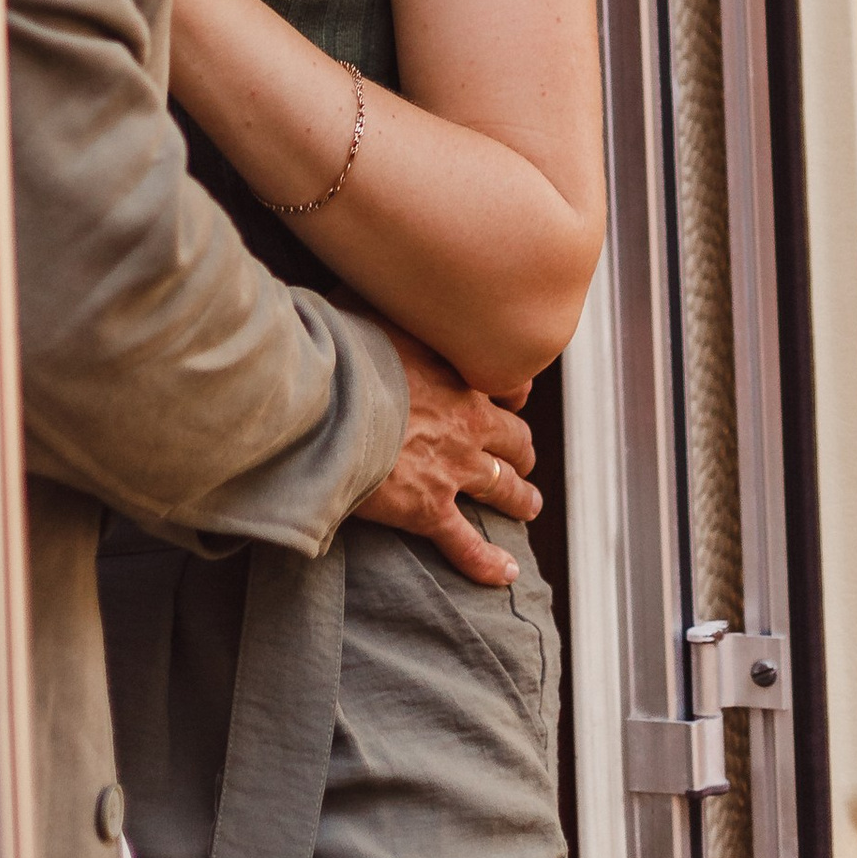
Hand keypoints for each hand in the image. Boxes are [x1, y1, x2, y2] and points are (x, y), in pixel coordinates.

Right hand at [352, 326, 540, 585]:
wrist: (328, 403)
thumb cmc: (343, 353)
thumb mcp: (370, 312)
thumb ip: (381, 308)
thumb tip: (366, 283)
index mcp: (458, 375)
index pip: (507, 387)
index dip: (513, 397)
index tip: (513, 401)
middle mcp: (468, 422)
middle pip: (514, 440)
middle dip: (521, 452)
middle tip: (523, 461)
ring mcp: (453, 469)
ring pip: (504, 489)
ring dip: (520, 499)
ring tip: (528, 506)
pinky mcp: (429, 510)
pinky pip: (467, 544)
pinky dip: (488, 562)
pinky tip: (506, 574)